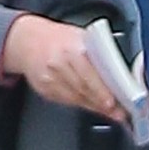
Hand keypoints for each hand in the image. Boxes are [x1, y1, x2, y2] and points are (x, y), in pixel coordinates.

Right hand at [3, 14, 127, 121]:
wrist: (27, 41)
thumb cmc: (59, 38)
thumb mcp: (82, 37)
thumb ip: (99, 52)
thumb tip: (121, 71)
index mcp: (72, 49)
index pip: (90, 74)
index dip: (102, 91)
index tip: (115, 102)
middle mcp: (59, 65)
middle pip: (84, 89)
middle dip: (103, 103)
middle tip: (119, 112)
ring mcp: (50, 79)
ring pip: (76, 99)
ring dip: (95, 107)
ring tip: (111, 112)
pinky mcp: (45, 90)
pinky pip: (67, 101)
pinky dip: (82, 104)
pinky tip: (92, 106)